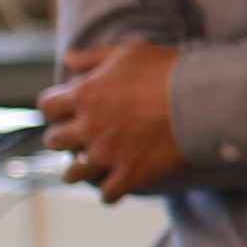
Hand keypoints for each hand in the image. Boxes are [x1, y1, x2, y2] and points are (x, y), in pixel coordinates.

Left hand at [40, 40, 185, 199]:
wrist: (200, 98)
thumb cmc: (165, 70)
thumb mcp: (127, 51)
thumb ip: (93, 56)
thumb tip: (69, 58)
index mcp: (84, 95)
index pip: (47, 106)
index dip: (54, 107)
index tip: (65, 109)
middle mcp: (88, 127)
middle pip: (54, 140)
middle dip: (62, 138)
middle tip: (78, 136)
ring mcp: (107, 154)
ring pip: (73, 173)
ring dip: (78, 169)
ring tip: (89, 166)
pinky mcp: (130, 174)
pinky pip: (108, 194)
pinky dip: (109, 192)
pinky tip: (116, 185)